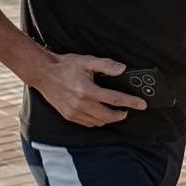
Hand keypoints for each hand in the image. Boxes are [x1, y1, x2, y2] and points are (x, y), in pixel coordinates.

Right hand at [28, 54, 146, 127]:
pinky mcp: (69, 116)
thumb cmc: (65, 66)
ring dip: (109, 118)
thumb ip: (106, 65)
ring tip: (115, 111)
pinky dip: (97, 121)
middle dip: (121, 114)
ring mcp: (74, 112)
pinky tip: (100, 113)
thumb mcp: (88, 61)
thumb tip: (122, 69)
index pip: (115, 99)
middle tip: (127, 110)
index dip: (131, 102)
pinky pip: (88, 123)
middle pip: (108, 116)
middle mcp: (81, 104)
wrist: (44, 73)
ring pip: (98, 122)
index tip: (142, 105)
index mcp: (87, 90)